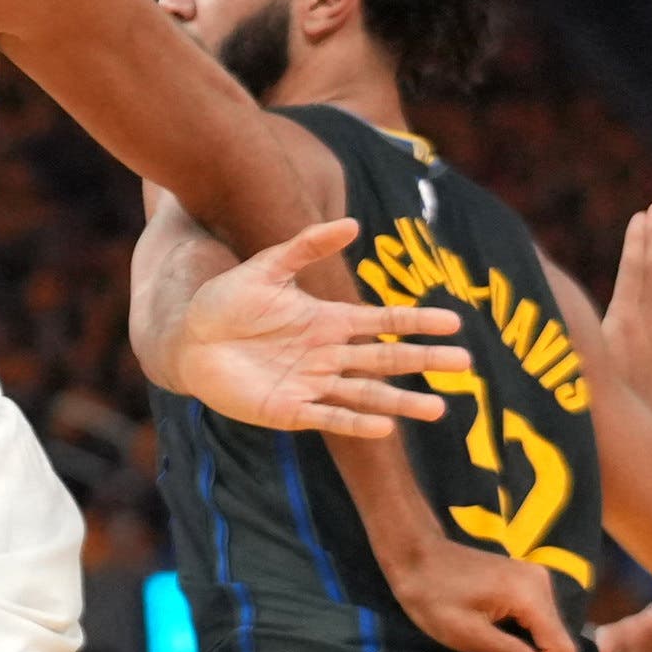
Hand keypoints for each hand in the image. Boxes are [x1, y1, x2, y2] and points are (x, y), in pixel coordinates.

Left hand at [162, 219, 460, 434]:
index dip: (416, 322)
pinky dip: (356, 422)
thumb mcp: (265, 268)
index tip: (453, 323)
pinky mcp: (289, 410)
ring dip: (400, 401)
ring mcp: (311, 384)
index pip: (383, 322)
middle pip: (385, 360)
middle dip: (423, 361)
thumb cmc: (226, 302)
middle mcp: (327, 355)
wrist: (187, 341)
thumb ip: (305, 246)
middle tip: (464, 366)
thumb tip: (352, 224)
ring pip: (367, 394)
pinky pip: (330, 417)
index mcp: (327, 321)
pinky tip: (385, 428)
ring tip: (438, 408)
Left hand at [388, 534, 572, 651]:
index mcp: (531, 595)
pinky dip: (524, 629)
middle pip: (558, 636)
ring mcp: (534, 576)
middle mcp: (541, 582)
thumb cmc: (434, 596)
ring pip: (549, 626)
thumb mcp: (468, 633)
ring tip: (497, 648)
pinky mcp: (524, 577)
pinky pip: (537, 613)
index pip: (562, 647)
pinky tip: (498, 632)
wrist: (415, 555)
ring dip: (530, 644)